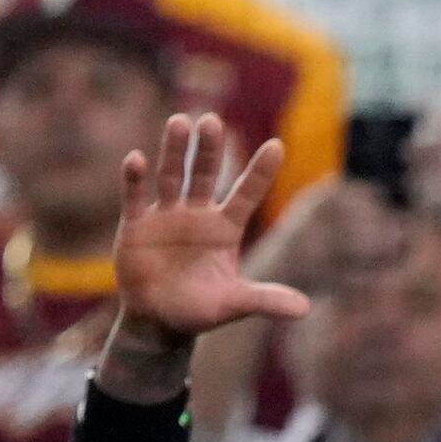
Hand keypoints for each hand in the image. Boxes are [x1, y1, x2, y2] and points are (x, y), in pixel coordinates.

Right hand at [110, 113, 309, 359]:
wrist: (159, 320)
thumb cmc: (200, 309)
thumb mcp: (234, 304)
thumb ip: (265, 300)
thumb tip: (305, 309)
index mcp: (225, 229)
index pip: (247, 194)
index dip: (261, 171)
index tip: (277, 145)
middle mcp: (197, 215)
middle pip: (205, 175)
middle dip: (209, 149)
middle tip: (212, 120)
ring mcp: (166, 216)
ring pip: (171, 176)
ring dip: (175, 151)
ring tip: (180, 121)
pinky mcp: (136, 224)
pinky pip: (135, 196)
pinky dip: (135, 179)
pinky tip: (137, 159)